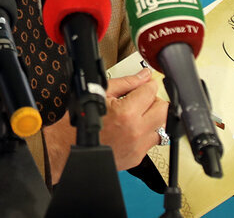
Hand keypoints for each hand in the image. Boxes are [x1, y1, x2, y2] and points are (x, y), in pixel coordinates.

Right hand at [43, 69, 168, 183]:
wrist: (70, 145)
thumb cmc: (81, 118)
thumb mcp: (102, 92)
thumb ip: (127, 82)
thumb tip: (143, 75)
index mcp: (127, 113)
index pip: (151, 91)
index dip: (147, 85)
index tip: (143, 85)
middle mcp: (136, 131)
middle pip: (163, 110)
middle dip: (154, 101)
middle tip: (141, 99)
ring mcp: (138, 146)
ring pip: (161, 126)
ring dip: (152, 118)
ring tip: (136, 115)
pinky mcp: (137, 157)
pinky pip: (151, 141)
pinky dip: (145, 133)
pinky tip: (130, 129)